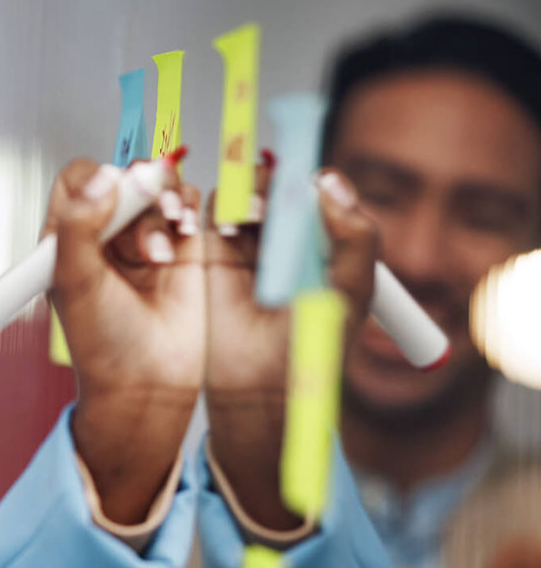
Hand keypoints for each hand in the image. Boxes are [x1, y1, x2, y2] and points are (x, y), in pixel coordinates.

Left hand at [48, 158, 204, 523]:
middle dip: (137, 187)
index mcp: (69, 238)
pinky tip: (184, 236)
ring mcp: (145, 237)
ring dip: (163, 200)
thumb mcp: (74, 281)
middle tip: (147, 205)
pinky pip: (188, 204)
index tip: (109, 199)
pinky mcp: (183, 246)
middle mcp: (106, 233)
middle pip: (123, 176)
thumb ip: (78, 225)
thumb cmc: (103, 342)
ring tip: (162, 245)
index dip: (95, 179)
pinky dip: (188, 209)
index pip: (77, 180)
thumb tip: (101, 178)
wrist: (149, 381)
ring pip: (157, 185)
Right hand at [204, 159, 378, 530]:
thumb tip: (330, 182)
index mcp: (326, 242)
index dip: (310, 179)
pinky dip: (216, 206)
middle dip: (275, 181)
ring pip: (245, 192)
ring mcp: (248, 243)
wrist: (257, 388)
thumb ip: (356, 236)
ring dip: (247, 191)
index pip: (320, 190)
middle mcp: (287, 237)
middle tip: (275, 196)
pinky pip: (210, 212)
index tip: (305, 182)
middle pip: (280, 184)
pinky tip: (229, 228)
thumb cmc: (308, 348)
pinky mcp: (210, 251)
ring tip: (252, 215)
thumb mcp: (349, 291)